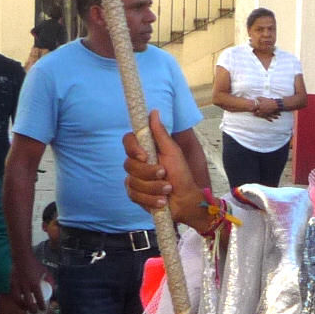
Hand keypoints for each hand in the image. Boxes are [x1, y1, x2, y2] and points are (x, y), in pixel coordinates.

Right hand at [11, 251, 46, 313]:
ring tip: (25, 308)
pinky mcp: (11, 283)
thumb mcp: (44, 271)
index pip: (39, 298)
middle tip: (35, 311)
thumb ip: (50, 279)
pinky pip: (12, 294)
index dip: (41, 305)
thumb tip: (54, 288)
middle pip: (28, 302)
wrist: (21, 256)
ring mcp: (17, 285)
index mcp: (35, 283)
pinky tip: (19, 301)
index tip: (43, 308)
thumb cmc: (34, 264)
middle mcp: (25, 286)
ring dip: (22, 306)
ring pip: (18, 300)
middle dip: (32, 309)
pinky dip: (16, 299)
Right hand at [123, 110, 207, 227]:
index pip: (128, 141)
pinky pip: (134, 196)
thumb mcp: (173, 152)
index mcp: (146, 150)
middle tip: (165, 175)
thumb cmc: (182, 175)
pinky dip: (150, 199)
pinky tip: (162, 201)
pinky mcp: (135, 195)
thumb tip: (154, 111)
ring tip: (168, 189)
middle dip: (149, 173)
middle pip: (129, 164)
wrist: (186, 200)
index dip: (133, 148)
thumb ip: (161, 133)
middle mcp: (137, 163)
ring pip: (132, 182)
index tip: (144, 156)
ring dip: (153, 188)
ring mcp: (135, 180)